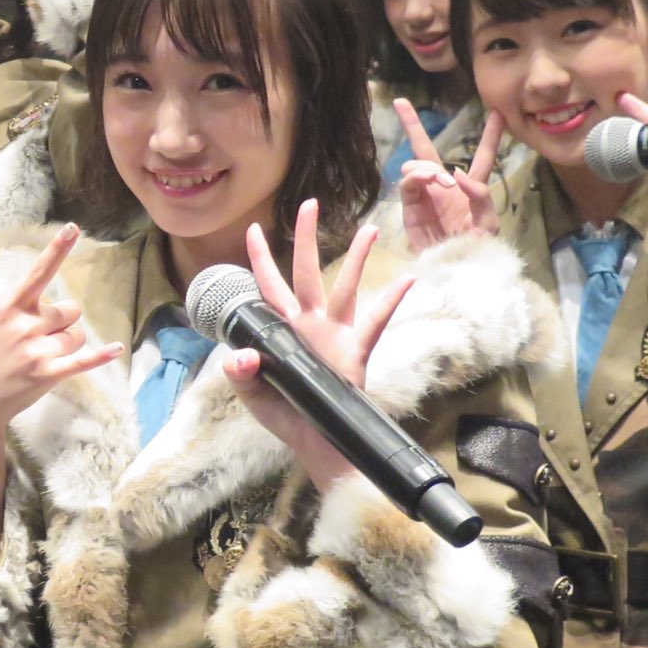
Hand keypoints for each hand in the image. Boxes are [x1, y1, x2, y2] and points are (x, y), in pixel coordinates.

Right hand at [0, 223, 123, 436]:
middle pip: (68, 309)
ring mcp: (38, 352)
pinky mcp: (48, 374)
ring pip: (76, 334)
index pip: (37, 273)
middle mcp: (25, 326)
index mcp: (7, 308)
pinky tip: (117, 348)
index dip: (56, 251)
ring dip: (68, 340)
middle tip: (40, 332)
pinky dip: (100, 356)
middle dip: (62, 318)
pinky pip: (82, 361)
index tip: (73, 229)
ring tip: (44, 351)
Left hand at [221, 202, 411, 489]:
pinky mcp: (356, 354)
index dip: (260, 260)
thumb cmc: (286, 415)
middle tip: (310, 203)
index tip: (252, 229)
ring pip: (347, 288)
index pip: (267, 287)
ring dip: (357, 259)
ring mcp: (335, 336)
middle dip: (308, 238)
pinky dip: (391, 301)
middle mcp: (310, 325)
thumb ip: (241, 375)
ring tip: (370, 229)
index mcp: (283, 330)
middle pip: (307, 273)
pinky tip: (407, 281)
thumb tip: (240, 355)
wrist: (318, 444)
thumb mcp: (253, 395)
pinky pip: (375, 323)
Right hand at [396, 101, 504, 249]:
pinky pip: (409, 183)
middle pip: (428, 149)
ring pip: (418, 163)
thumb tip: (454, 172)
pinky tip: (430, 180)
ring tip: (441, 181)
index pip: (482, 157)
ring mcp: (425, 195)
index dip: (490, 136)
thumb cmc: (476, 250)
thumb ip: (480, 195)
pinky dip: (418, 176)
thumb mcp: (488, 223)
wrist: (455, 271)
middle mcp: (445, 187)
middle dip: (413, 125)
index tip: (497, 112)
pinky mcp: (410, 207)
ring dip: (429, 166)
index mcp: (470, 189)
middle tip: (401, 102)